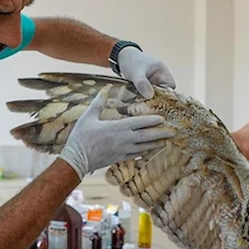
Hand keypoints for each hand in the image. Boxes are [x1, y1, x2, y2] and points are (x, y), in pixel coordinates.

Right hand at [59, 85, 175, 180]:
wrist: (76, 159)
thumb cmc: (81, 137)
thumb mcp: (88, 117)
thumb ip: (98, 103)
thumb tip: (104, 90)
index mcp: (117, 128)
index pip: (139, 123)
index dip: (152, 120)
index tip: (162, 118)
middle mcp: (123, 140)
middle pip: (146, 136)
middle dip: (160, 134)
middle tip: (173, 132)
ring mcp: (122, 151)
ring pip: (143, 147)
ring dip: (155, 144)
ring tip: (164, 142)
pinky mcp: (118, 159)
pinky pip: (135, 156)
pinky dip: (143, 153)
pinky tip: (148, 152)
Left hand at [117, 47, 175, 98]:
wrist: (122, 56)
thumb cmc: (131, 61)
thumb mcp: (136, 73)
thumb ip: (142, 84)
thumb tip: (150, 96)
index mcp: (162, 71)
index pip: (171, 87)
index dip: (165, 95)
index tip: (155, 101)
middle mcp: (161, 76)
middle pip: (165, 92)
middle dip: (157, 98)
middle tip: (147, 104)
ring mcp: (155, 81)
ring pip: (157, 94)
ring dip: (150, 98)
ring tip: (142, 102)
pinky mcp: (148, 85)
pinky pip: (150, 93)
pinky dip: (145, 97)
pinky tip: (139, 100)